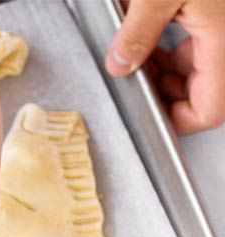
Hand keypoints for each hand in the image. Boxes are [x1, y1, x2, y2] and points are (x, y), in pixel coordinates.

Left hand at [105, 0, 224, 133]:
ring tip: (135, 54)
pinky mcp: (216, 15)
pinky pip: (198, 44)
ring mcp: (222, 27)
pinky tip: (147, 33)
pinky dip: (172, 48)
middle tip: (131, 78)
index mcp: (222, 43)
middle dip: (161, 91)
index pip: (208, 111)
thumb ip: (138, 33)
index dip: (176, 123)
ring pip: (197, 68)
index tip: (144, 116)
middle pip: (199, 92)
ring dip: (163, 70)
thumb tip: (120, 66)